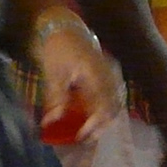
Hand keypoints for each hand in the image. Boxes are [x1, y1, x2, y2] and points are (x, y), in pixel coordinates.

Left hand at [33, 19, 123, 143]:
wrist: (65, 28)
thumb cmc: (58, 48)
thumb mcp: (53, 73)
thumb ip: (55, 98)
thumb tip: (50, 122)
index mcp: (97, 75)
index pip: (104, 105)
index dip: (95, 124)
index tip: (82, 136)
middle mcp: (109, 76)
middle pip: (115, 107)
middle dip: (102, 126)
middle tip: (87, 139)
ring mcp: (111, 75)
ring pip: (116, 103)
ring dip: (105, 120)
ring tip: (91, 131)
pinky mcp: (108, 76)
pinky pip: (112, 97)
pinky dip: (105, 110)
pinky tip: (93, 117)